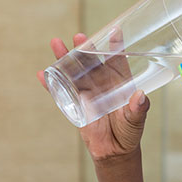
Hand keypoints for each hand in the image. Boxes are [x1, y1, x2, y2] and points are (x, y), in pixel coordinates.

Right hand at [37, 33, 149, 161]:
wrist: (115, 151)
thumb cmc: (129, 132)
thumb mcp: (136, 120)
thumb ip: (138, 109)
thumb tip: (139, 96)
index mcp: (121, 82)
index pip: (118, 60)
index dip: (116, 46)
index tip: (114, 30)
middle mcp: (103, 83)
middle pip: (92, 61)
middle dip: (85, 48)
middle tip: (79, 36)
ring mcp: (88, 92)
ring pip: (75, 71)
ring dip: (65, 58)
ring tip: (56, 44)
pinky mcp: (76, 104)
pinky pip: (61, 91)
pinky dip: (51, 84)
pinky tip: (42, 74)